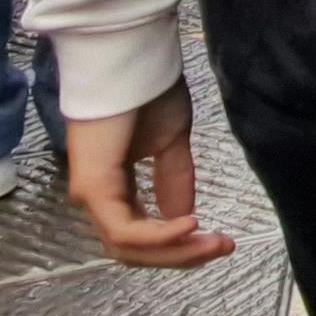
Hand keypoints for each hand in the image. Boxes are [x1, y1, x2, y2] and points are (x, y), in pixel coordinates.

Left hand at [64, 84, 235, 268]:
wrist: (129, 59)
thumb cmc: (147, 91)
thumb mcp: (170, 143)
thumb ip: (174, 181)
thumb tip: (184, 218)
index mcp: (114, 186)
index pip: (141, 236)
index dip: (179, 247)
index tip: (220, 242)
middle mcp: (98, 196)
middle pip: (136, 252)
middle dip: (182, 256)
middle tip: (223, 248)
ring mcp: (92, 195)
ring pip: (130, 248)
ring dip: (175, 252)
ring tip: (212, 242)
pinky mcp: (94, 188)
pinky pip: (125, 231)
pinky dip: (159, 236)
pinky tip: (190, 224)